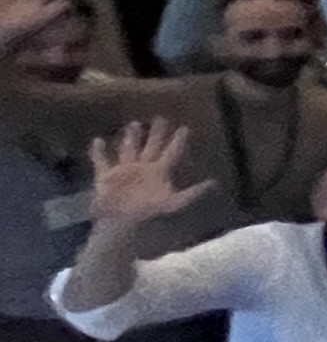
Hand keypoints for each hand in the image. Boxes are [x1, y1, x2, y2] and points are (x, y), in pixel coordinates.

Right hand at [82, 120, 213, 230]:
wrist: (122, 222)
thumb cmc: (148, 212)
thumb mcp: (173, 203)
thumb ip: (192, 193)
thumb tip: (213, 184)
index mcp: (158, 172)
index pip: (171, 152)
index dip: (178, 141)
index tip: (184, 128)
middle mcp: (143, 168)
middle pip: (151, 146)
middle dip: (156, 133)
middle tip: (161, 118)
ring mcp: (125, 170)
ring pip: (129, 149)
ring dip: (131, 137)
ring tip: (135, 124)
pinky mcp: (107, 176)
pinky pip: (101, 161)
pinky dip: (98, 152)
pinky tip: (97, 140)